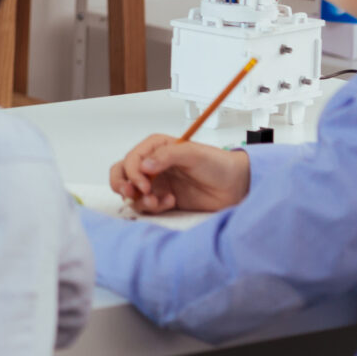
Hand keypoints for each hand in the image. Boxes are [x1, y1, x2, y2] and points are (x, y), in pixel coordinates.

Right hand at [108, 135, 249, 214]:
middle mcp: (153, 164)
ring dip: (140, 200)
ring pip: (131, 192)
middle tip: (133, 194)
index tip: (144, 186)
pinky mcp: (163, 200)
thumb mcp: (193, 154)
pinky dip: (153, 208)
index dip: (132, 173)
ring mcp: (157, 183)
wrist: (235, 187)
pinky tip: (170, 203)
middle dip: (123, 185)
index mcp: (156, 147)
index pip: (131, 159)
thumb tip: (144, 165)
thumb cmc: (217, 164)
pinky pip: (146, 206)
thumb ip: (167, 155)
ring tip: (157, 203)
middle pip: (122, 174)